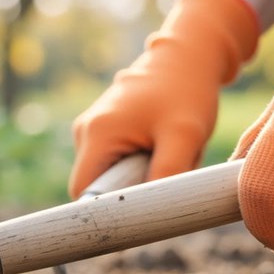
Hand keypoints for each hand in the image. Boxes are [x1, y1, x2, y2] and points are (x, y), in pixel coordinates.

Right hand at [69, 0, 258, 198]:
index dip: (106, 213)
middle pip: (98, 186)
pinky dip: (140, 163)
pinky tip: (161, 146)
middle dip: (130, 192)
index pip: (84, 195)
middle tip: (165, 178)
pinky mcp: (105, 127)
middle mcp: (85, 131)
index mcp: (96, 134)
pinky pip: (117, 161)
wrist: (189, 55)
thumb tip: (151, 215)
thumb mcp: (185, 136)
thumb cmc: (187, 92)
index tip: (137, 219)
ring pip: (110, 175)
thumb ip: (167, 175)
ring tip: (167, 154)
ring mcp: (93, 128)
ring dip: (138, 176)